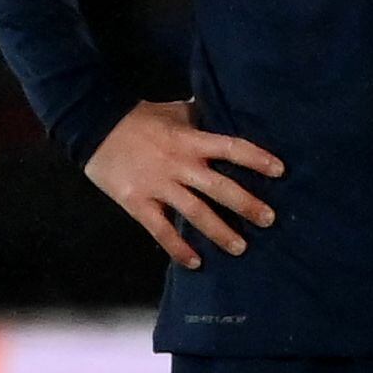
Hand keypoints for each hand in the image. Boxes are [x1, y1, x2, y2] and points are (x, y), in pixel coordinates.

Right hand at [85, 100, 281, 270]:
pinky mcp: (137, 203)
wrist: (92, 125)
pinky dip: (178, 248)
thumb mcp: (173, 111)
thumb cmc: (138, 118)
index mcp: (190, 140)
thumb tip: (226, 109)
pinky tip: (195, 263)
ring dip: (220, 232)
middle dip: (246, 204)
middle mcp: (179, 165)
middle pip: (219, 187)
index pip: (231, 148)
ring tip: (241, 248)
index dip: (256, 159)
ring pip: (195, 213)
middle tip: (269, 220)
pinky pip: (161, 230)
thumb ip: (199, 118)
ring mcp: (158, 185)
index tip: (280, 171)